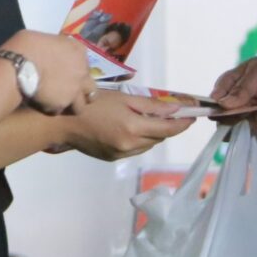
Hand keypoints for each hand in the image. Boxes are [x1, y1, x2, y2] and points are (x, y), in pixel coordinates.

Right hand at [1, 30, 91, 115]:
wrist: (17, 65)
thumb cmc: (26, 45)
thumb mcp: (44, 38)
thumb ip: (55, 47)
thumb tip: (50, 52)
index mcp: (78, 51)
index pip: (85, 63)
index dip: (76, 69)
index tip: (67, 72)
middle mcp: (82, 70)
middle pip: (90, 87)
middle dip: (81, 90)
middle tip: (68, 92)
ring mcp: (74, 89)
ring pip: (81, 105)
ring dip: (72, 105)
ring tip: (59, 104)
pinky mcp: (62, 104)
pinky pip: (60, 111)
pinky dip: (53, 109)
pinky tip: (43, 106)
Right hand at [65, 92, 194, 161]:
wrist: (63, 121)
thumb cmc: (93, 103)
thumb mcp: (123, 98)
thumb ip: (151, 105)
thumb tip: (176, 109)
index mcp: (133, 128)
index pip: (168, 129)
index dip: (183, 123)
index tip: (193, 116)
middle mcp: (130, 145)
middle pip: (159, 138)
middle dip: (168, 127)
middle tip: (173, 113)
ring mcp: (121, 154)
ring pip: (148, 145)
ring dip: (154, 134)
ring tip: (150, 119)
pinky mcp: (113, 158)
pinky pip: (135, 149)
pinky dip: (140, 140)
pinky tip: (132, 129)